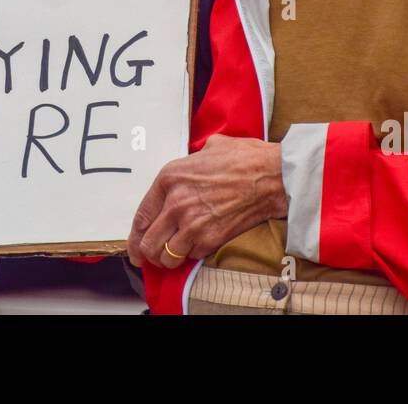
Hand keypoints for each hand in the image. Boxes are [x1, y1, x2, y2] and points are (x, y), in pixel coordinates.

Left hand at [127, 133, 286, 269]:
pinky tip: (198, 247)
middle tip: (152, 256)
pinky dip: (192, 256)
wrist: (271, 176)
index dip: (135, 235)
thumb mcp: (209, 147)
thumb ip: (191, 160)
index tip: (136, 245)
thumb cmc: (244, 158)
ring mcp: (191, 223)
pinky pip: (190, 257)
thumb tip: (193, 162)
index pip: (141, 215)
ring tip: (174, 255)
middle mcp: (175, 202)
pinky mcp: (210, 239)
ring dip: (168, 259)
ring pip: (165, 256)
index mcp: (169, 177)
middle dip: (148, 253)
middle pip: (148, 242)